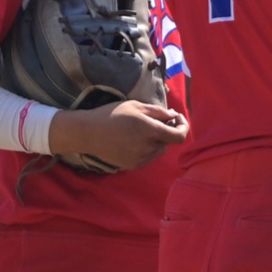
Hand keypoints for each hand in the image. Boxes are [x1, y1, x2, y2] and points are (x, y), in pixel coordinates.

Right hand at [47, 101, 186, 170]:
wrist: (88, 133)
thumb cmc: (112, 114)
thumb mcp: (136, 106)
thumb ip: (159, 112)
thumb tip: (175, 117)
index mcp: (150, 131)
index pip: (180, 136)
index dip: (183, 127)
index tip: (178, 118)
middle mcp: (148, 148)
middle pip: (168, 143)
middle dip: (167, 132)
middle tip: (157, 121)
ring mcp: (141, 159)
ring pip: (158, 151)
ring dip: (157, 141)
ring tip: (142, 130)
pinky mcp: (133, 165)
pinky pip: (147, 157)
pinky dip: (146, 149)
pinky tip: (133, 140)